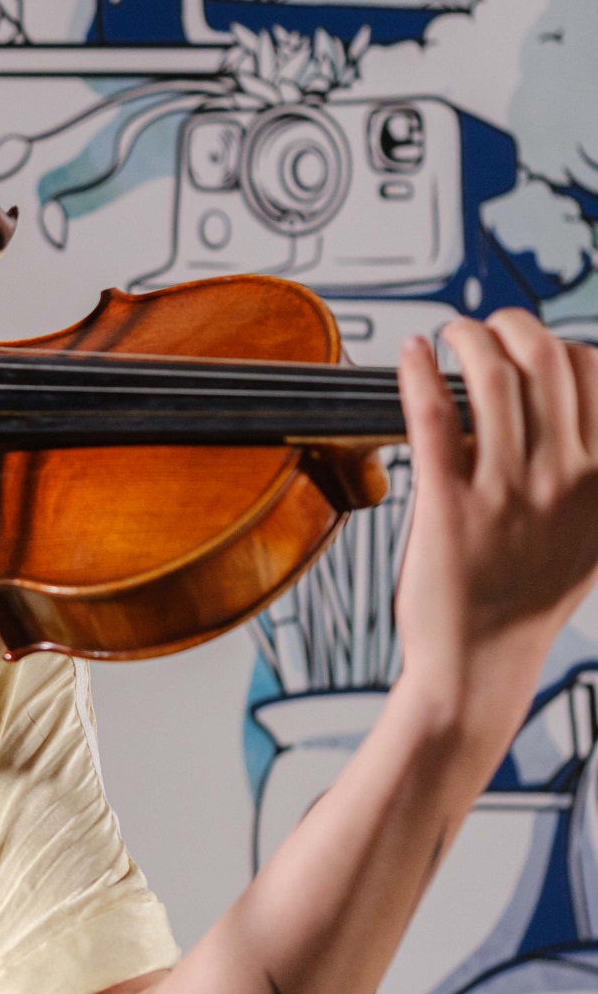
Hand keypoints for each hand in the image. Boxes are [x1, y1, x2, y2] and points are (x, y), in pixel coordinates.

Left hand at [395, 313, 597, 758]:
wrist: (478, 667)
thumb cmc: (526, 599)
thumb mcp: (592, 534)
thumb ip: (594, 474)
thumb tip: (583, 405)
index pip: (593, 375)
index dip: (560, 348)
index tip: (532, 352)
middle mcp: (564, 481)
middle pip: (545, 360)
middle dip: (512, 326)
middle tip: (487, 330)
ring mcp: (506, 492)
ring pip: (491, 377)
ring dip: (468, 338)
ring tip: (452, 338)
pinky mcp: (449, 505)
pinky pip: (433, 416)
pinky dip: (421, 371)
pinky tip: (415, 354)